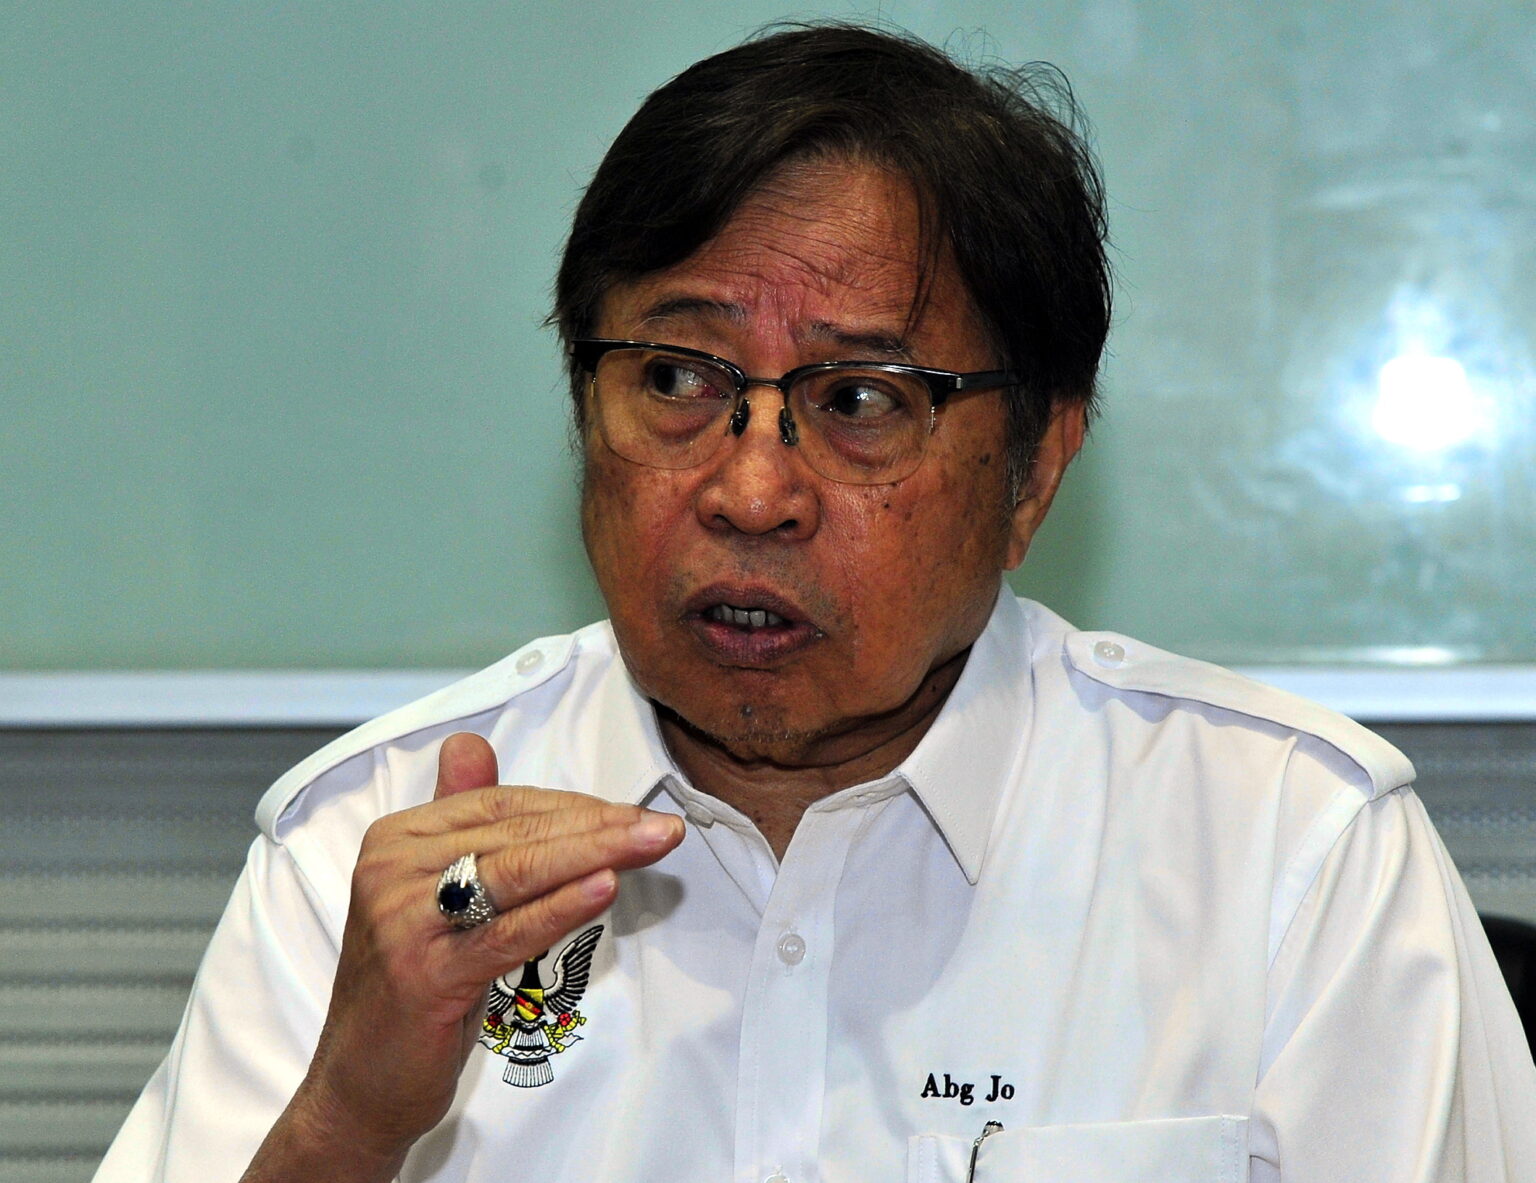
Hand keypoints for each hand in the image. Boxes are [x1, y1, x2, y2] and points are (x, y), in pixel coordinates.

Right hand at [243, 732, 683, 1180]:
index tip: (631, 814)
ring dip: (594, 855)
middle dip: (598, 828)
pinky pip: (506, 933)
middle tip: (661, 828)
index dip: (574, 807)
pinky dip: (560, 908)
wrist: (360, 1081)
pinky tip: (606, 890)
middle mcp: (391, 868)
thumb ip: (455, 818)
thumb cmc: (414, 981)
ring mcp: (402, 921)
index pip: (502, 804)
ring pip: (516, 874)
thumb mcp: (433, 891)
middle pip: (515, 834)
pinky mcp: (423, 974)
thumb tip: (470, 744)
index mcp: (396, 836)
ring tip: (650, 846)